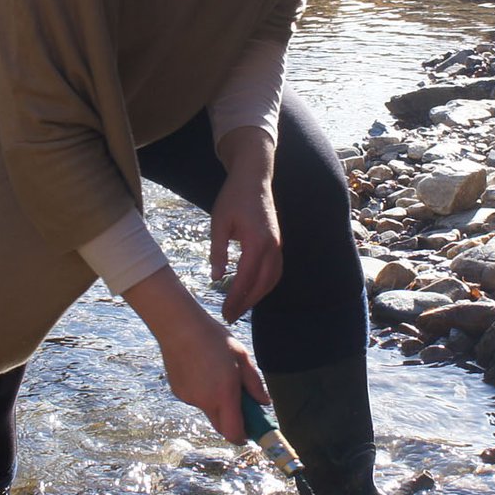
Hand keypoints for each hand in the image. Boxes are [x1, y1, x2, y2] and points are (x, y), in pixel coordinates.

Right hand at [121, 267, 268, 440]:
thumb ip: (254, 383)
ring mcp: (189, 398)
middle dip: (233, 422)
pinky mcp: (179, 393)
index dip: (243, 438)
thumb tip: (264, 403)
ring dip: (218, 404)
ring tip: (218, 375)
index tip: (251, 433)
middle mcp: (205, 401)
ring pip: (209, 411)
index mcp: (224, 394)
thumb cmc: (214, 338)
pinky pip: (196, 400)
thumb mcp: (241, 357)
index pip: (234, 433)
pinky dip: (204, 394)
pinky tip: (202, 371)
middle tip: (240, 403)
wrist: (179, 327)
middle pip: (221, 426)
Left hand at [210, 126, 282, 322]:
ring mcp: (278, 245)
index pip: (246, 278)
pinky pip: (275, 271)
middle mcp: (272, 246)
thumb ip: (218, 251)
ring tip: (240, 308)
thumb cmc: (233, 197)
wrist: (254, 177)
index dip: (235, 298)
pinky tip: (252, 291)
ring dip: (257, 296)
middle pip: (262, 284)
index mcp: (257, 241)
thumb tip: (215, 278)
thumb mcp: (218, 223)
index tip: (225, 312)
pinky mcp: (278, 243)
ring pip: (272, 279)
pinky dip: (265, 285)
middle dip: (246, 303)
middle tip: (230, 317)